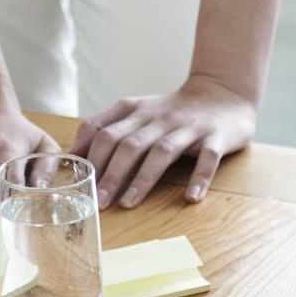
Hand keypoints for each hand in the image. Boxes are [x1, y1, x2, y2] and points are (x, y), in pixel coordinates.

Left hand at [73, 77, 256, 208]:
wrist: (223, 92)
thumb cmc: (173, 109)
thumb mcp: (137, 110)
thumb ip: (106, 125)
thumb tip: (73, 151)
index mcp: (138, 112)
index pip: (106, 131)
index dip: (89, 156)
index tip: (76, 181)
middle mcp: (160, 118)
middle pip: (130, 144)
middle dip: (110, 174)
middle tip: (97, 202)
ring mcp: (189, 127)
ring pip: (162, 151)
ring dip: (143, 179)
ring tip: (128, 204)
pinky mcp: (216, 137)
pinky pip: (208, 158)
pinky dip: (200, 177)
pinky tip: (191, 197)